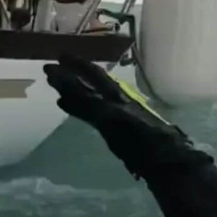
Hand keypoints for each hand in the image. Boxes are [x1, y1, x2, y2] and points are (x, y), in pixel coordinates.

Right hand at [44, 54, 209, 177]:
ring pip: (92, 96)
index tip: (58, 58)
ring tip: (58, 89)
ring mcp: (119, 112)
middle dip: (73, 75)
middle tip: (53, 70)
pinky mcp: (120, 128)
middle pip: (92, 82)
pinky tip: (69, 108)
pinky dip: (78, 107)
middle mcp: (117, 98)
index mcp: (115, 93)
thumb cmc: (136, 137)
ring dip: (75, 91)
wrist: (162, 159)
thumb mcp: (107, 116)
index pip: (92, 73)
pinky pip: (93, 111)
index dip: (75, 64)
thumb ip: (83, 99)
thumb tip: (59, 78)